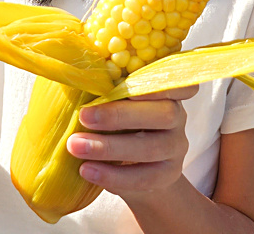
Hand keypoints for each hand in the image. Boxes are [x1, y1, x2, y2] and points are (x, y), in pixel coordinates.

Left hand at [67, 85, 197, 201]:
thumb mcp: (114, 102)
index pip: (180, 82)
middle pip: (163, 114)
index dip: (159, 82)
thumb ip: (105, 88)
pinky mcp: (168, 175)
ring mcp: (176, 147)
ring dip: (109, 147)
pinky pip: (144, 178)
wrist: (134, 167)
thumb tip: (74, 75)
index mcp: (165, 90)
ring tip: (75, 146)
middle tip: (83, 116)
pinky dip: (113, 175)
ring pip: (151, 148)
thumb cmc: (118, 122)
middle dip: (119, 115)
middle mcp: (177, 116)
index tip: (127, 81)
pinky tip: (86, 170)